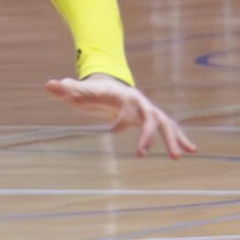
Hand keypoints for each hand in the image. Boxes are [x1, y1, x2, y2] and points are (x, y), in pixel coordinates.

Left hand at [45, 74, 197, 159]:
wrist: (108, 87)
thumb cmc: (92, 92)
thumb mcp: (78, 91)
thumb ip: (66, 89)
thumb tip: (48, 84)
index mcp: (124, 96)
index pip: (127, 109)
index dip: (122, 120)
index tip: (111, 131)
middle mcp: (141, 103)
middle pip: (152, 118)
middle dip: (151, 135)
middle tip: (144, 153)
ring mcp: (149, 111)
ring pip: (166, 124)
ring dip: (174, 139)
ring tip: (181, 156)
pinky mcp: (152, 119)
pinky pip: (170, 129)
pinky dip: (180, 138)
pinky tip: (190, 151)